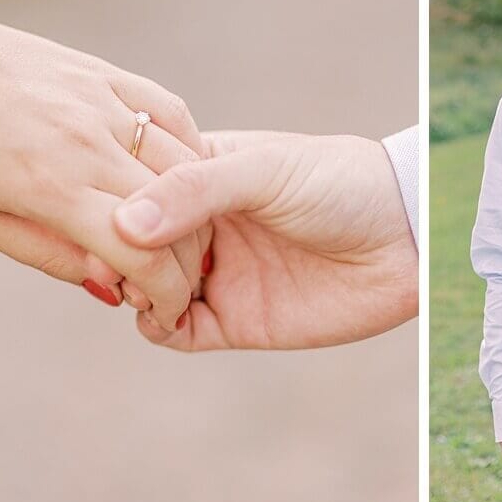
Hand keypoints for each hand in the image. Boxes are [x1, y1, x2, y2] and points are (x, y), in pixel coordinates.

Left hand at [0, 0, 205, 329]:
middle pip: (174, 212)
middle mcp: (85, 142)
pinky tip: (183, 171)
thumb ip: (52, 255)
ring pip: (183, 164)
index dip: (166, 291)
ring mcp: (101, 102)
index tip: (169, 309)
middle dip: (188, 258)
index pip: (140, 252)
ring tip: (184, 230)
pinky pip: (171, 111)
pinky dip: (190, 147)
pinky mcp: (107, 73)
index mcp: (49, 187)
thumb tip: (111, 284)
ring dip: (196, 206)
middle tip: (181, 277)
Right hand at [113, 130, 418, 349]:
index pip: (130, 184)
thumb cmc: (341, 183)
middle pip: (131, 240)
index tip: (96, 211)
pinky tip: (162, 312)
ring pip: (144, 285)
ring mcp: (216, 270)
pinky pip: (174, 330)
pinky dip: (155, 325)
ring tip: (140, 284)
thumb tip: (124, 223)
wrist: (405, 236)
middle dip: (115, 250)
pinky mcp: (235, 319)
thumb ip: (196, 189)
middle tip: (115, 258)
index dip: (108, 199)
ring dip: (131, 287)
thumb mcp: (267, 172)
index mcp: (202, 171)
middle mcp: (201, 221)